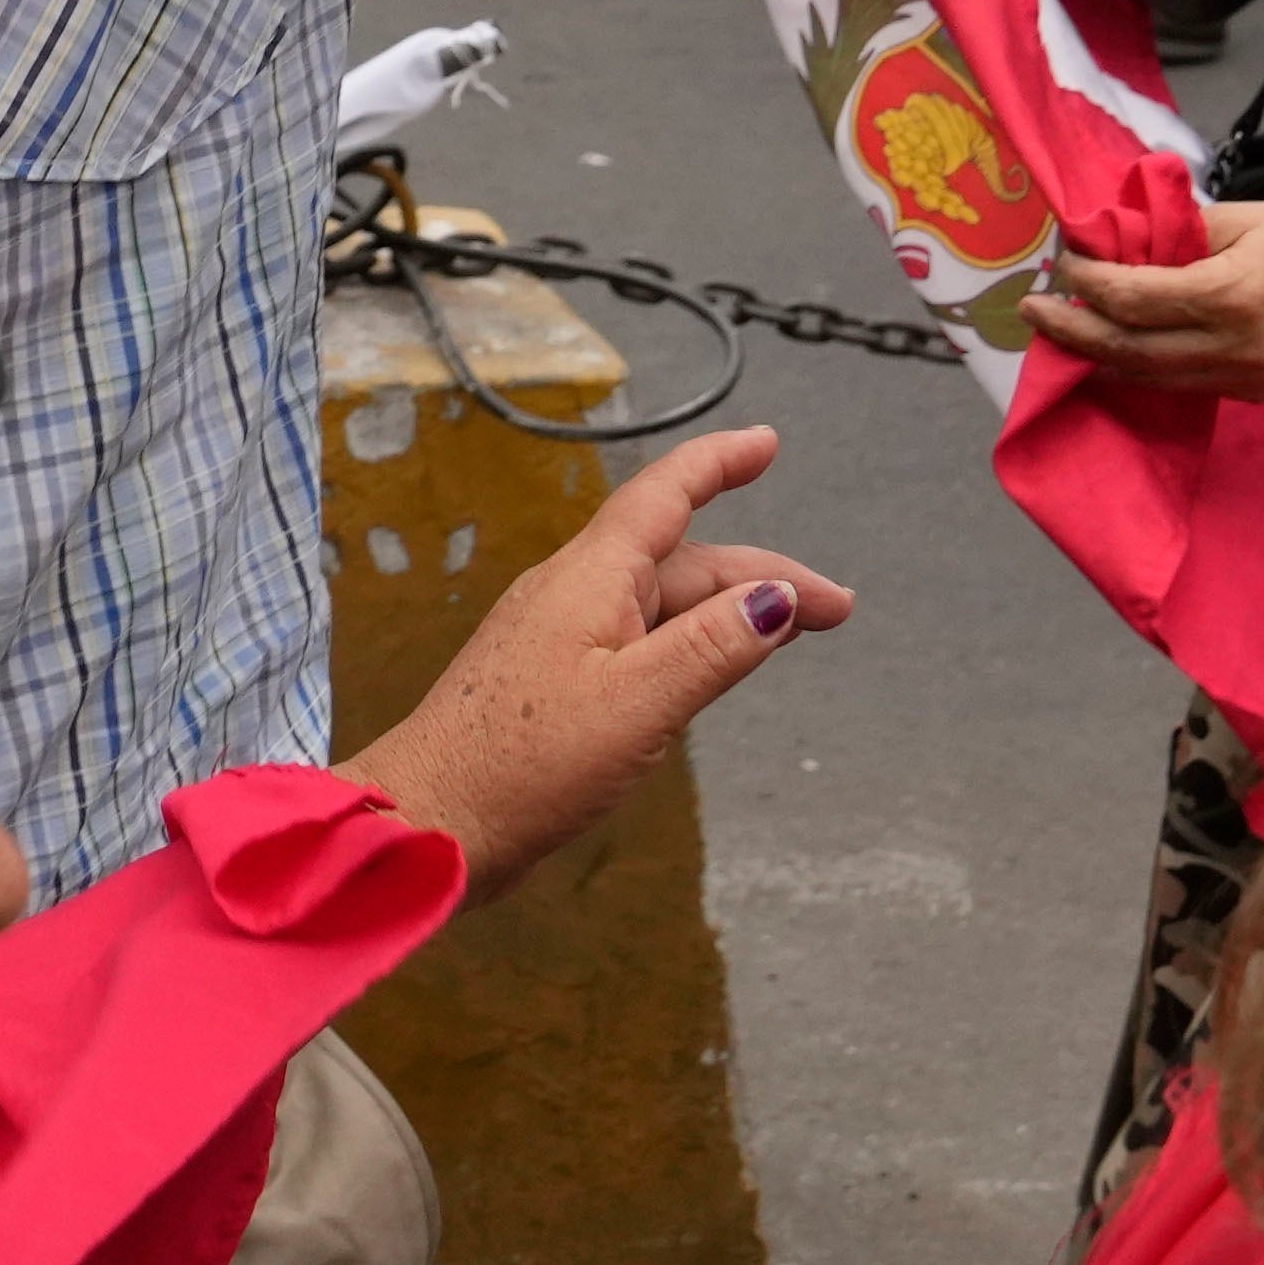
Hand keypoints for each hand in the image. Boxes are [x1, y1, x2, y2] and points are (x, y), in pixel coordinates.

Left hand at [338, 423, 846, 883]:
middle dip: (761, 576)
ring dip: (729, 612)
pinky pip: (635, 641)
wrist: (427, 822)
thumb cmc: (522, 765)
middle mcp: (573, 594)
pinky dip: (687, 644)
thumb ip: (712, 648)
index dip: (717, 463)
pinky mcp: (550, 683)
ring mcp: (557, 637)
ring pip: (660, 605)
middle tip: (836, 611)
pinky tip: (707, 670)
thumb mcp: (638, 704)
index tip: (766, 442)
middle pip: (680, 562)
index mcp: (590, 579)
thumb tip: (775, 596)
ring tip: (791, 633)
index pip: (664, 496)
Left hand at [1019, 197, 1263, 396]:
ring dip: (1099, 353)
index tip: (1065, 261)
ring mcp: (1243, 377)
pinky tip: (1116, 341)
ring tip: (1063, 326)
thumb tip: (1120, 239)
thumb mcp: (1249, 216)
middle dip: (1073, 331)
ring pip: (1149, 376)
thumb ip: (1179, 232)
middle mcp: (1233, 347)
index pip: (1133, 299)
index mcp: (1232, 296)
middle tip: (1033, 310)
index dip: (1088, 282)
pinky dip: (1139, 364)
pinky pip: (1179, 382)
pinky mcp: (1252, 390)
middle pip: (1129, 351)